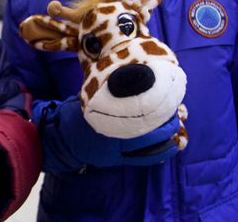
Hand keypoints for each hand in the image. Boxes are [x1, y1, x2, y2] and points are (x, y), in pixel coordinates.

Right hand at [57, 98, 179, 167]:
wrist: (60, 140)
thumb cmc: (74, 114)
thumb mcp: (88, 97)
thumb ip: (107, 91)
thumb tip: (130, 76)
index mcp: (105, 117)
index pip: (137, 112)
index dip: (155, 107)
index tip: (165, 98)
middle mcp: (112, 135)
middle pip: (147, 131)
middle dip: (165, 122)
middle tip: (176, 112)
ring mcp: (115, 151)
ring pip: (149, 148)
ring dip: (166, 138)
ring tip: (176, 128)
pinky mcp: (117, 160)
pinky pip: (143, 160)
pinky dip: (160, 153)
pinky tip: (171, 146)